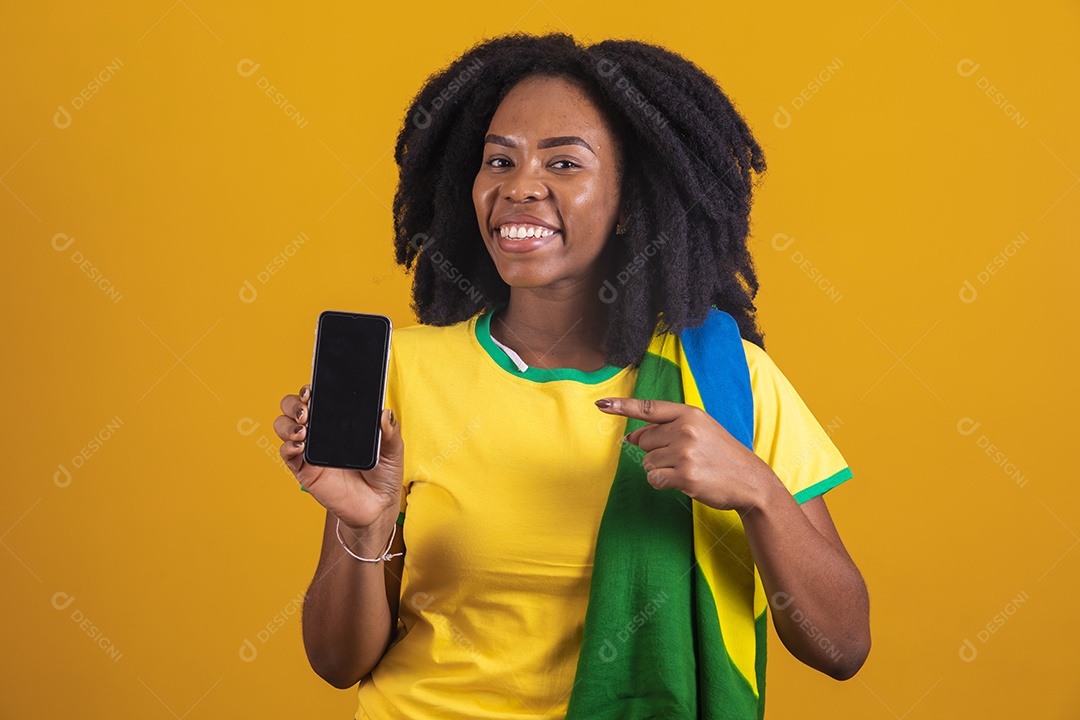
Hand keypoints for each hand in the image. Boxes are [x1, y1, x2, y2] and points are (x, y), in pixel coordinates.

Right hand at [275, 383, 404, 530]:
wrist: (378, 506)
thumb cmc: (384, 474)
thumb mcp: (393, 450)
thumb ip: (390, 431)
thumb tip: (385, 413)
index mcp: (339, 421)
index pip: (318, 397)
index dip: (310, 389)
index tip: (312, 389)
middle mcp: (321, 432)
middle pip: (292, 408)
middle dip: (293, 403)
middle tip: (306, 410)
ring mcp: (311, 450)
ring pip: (284, 427)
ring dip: (288, 424)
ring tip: (303, 429)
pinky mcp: (305, 470)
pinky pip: (287, 455)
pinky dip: (288, 447)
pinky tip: (300, 446)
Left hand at [595, 397, 779, 513]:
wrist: (750, 480)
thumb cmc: (720, 454)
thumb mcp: (698, 431)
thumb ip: (665, 429)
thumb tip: (630, 436)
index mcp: (689, 414)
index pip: (648, 408)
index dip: (622, 406)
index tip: (602, 404)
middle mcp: (685, 430)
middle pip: (644, 440)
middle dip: (656, 451)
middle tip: (684, 456)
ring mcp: (685, 452)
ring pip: (647, 462)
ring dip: (661, 469)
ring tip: (687, 468)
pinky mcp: (684, 475)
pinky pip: (654, 479)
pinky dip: (663, 482)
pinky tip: (683, 481)